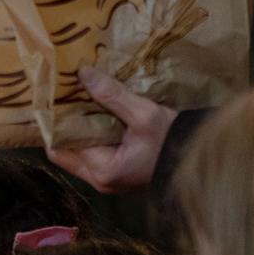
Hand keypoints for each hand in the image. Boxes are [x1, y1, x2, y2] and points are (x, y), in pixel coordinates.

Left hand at [45, 66, 177, 194]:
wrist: (201, 159)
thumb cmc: (173, 140)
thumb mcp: (144, 114)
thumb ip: (112, 95)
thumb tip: (83, 74)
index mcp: (102, 170)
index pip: (61, 147)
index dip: (55, 124)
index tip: (52, 100)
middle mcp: (100, 180)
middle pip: (65, 153)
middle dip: (63, 127)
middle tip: (62, 98)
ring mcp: (108, 180)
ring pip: (79, 154)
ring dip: (78, 130)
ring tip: (77, 102)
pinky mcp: (117, 174)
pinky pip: (94, 154)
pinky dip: (92, 136)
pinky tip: (96, 114)